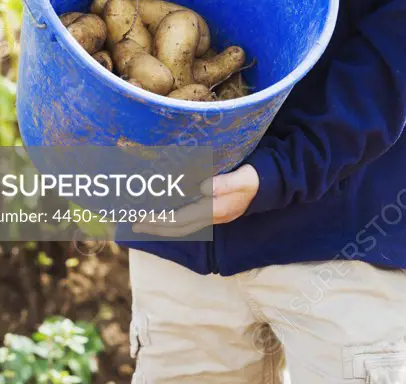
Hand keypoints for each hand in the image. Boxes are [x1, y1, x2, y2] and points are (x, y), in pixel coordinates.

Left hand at [130, 164, 259, 237]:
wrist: (271, 183)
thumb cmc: (256, 178)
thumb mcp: (245, 178)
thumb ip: (226, 183)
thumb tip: (203, 188)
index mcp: (216, 210)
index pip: (181, 219)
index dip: (160, 220)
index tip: (141, 218)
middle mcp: (212, 216)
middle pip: (178, 228)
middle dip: (156, 227)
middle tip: (134, 223)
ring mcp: (214, 216)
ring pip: (183, 226)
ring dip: (163, 225)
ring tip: (145, 220)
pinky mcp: (215, 210)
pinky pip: (189, 219)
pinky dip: (174, 218)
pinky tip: (167, 212)